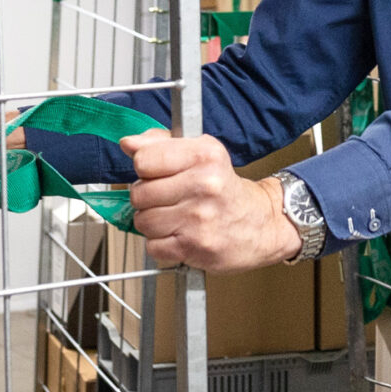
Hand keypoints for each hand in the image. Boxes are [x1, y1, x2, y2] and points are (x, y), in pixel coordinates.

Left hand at [123, 130, 302, 272]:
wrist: (262, 224)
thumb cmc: (226, 188)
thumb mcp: (202, 153)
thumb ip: (161, 144)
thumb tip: (128, 143)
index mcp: (205, 155)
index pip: (144, 160)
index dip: (145, 168)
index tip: (157, 172)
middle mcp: (204, 185)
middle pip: (139, 193)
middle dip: (147, 197)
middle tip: (168, 197)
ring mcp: (198, 219)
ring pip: (142, 221)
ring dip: (152, 222)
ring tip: (174, 216)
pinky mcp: (194, 248)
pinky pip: (153, 246)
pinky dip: (161, 243)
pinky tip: (179, 233)